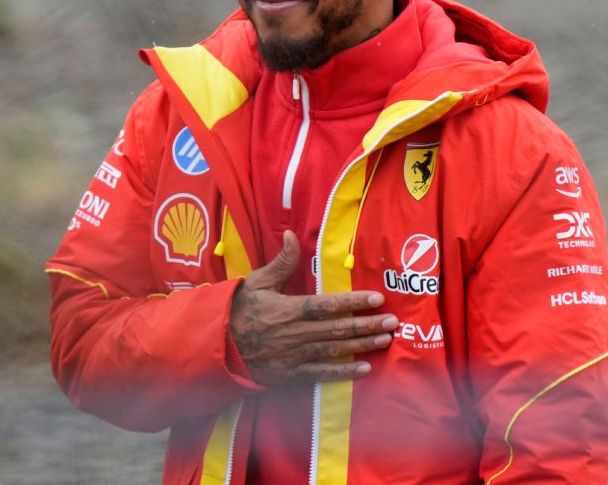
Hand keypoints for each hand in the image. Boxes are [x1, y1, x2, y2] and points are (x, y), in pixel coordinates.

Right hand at [229, 230, 397, 385]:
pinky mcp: (289, 374)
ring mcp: (292, 356)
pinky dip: (342, 373)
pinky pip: (319, 374)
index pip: (327, 305)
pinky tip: (363, 369)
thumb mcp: (256, 282)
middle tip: (392, 322)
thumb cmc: (237, 310)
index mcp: (287, 309)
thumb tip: (290, 234)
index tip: (377, 299)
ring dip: (361, 346)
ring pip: (333, 350)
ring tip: (384, 340)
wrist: (215, 345)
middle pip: (336, 329)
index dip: (353, 302)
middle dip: (366, 325)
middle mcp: (293, 334)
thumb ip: (280, 262)